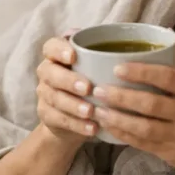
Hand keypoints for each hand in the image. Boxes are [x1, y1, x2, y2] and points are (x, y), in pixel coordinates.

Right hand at [35, 29, 98, 144]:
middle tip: (87, 88)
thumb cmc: (90, 80)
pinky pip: (58, 119)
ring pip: (54, 98)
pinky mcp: (47, 114)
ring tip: (91, 112)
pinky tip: (92, 127)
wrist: (73, 114)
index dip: (59, 50)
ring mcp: (45, 94)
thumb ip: (104, 55)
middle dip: (68, 80)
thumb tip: (129, 51)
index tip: (73, 56)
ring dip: (73, 105)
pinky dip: (76, 125)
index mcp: (56, 55)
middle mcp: (47, 72)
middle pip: (49, 73)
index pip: (50, 46)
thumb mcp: (97, 66)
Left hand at [92, 45, 174, 174]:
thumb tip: (164, 32)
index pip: (168, 77)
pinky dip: (124, 135)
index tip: (117, 68)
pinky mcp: (173, 154)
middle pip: (151, 103)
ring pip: (144, 127)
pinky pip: (144, 144)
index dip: (141, 72)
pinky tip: (109, 128)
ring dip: (118, 118)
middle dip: (122, 97)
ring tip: (97, 110)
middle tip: (98, 90)